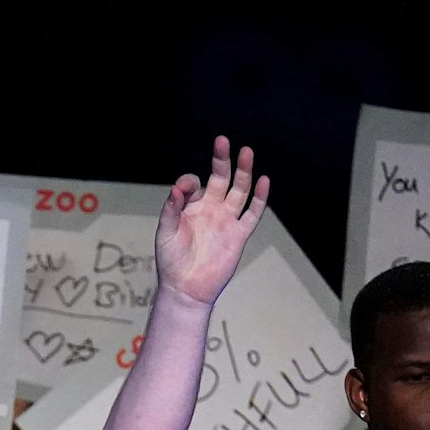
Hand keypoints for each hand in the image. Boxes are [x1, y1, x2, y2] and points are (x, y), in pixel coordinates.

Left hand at [154, 136, 269, 306]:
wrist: (186, 288)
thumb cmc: (171, 261)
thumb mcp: (165, 232)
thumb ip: (171, 209)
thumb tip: (177, 187)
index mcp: (191, 207)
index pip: (194, 184)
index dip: (190, 181)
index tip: (184, 188)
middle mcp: (211, 210)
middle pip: (221, 178)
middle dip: (222, 160)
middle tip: (222, 141)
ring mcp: (226, 221)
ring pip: (239, 191)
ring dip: (243, 172)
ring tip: (246, 151)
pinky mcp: (239, 235)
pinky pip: (252, 214)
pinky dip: (259, 198)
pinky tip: (264, 181)